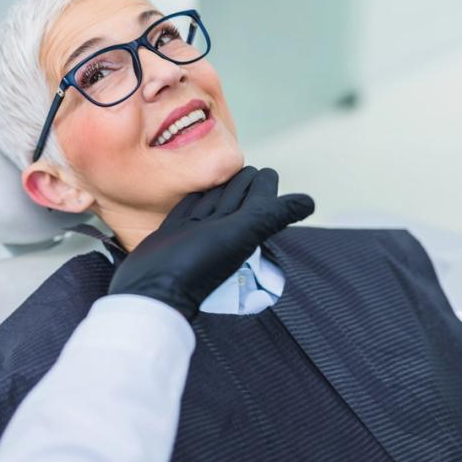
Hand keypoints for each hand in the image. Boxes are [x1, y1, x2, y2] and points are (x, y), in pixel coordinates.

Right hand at [108, 167, 313, 319]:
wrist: (151, 291)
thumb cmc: (195, 265)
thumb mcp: (238, 236)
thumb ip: (270, 216)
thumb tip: (310, 202)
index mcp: (240, 229)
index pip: (258, 198)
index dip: (265, 184)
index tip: (267, 173)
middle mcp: (220, 230)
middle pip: (236, 198)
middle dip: (244, 182)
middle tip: (249, 170)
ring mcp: (195, 231)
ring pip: (213, 201)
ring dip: (221, 187)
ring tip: (225, 174)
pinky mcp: (172, 232)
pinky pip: (187, 208)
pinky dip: (194, 197)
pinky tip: (196, 191)